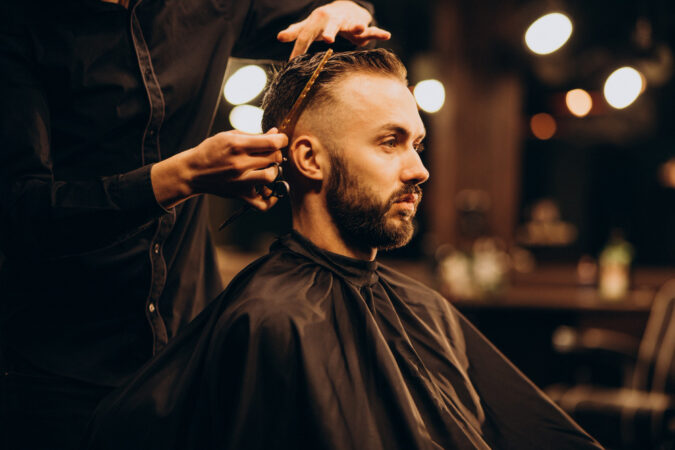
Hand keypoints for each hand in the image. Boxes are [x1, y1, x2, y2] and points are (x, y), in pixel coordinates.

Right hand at [151, 128, 287, 210]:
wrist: (192, 172)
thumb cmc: (210, 151)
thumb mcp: (229, 136)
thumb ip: (253, 134)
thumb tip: (275, 132)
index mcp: (238, 145)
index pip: (272, 143)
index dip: (281, 139)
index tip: (280, 139)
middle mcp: (240, 164)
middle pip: (274, 158)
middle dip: (276, 153)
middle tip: (270, 152)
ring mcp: (240, 181)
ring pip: (271, 177)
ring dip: (274, 171)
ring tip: (267, 168)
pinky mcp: (240, 194)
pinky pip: (262, 203)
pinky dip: (271, 199)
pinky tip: (270, 191)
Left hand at [277, 1, 390, 58]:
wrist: (345, 8)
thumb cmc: (324, 22)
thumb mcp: (309, 26)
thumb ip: (295, 32)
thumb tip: (278, 37)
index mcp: (317, 21)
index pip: (306, 35)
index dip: (299, 47)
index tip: (293, 61)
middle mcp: (333, 20)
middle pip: (330, 26)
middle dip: (329, 32)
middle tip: (328, 40)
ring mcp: (348, 22)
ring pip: (352, 25)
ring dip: (356, 27)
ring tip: (359, 28)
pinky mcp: (362, 26)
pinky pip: (371, 30)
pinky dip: (378, 32)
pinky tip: (386, 35)